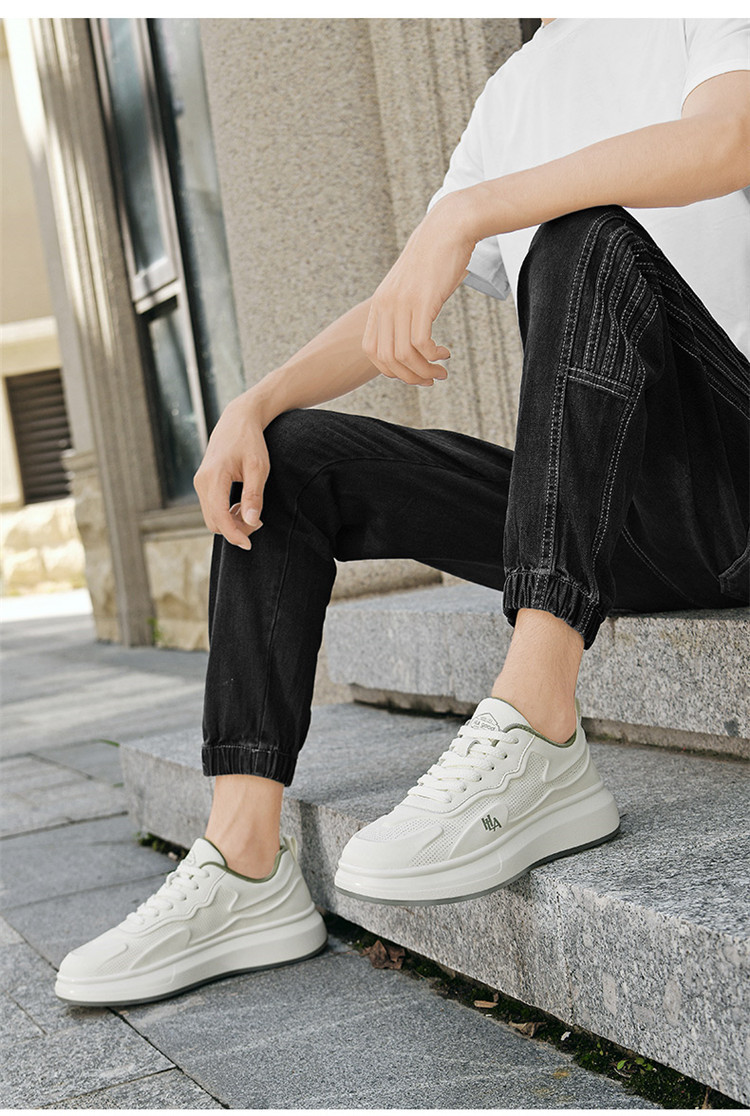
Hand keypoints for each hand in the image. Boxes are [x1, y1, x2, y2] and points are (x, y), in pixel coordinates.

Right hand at [193, 394, 269, 548]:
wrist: (238, 419)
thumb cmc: (251, 441)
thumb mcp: (258, 468)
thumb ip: (254, 495)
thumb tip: (251, 522)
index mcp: (214, 477)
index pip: (219, 517)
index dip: (234, 535)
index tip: (249, 544)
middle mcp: (201, 482)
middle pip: (213, 521)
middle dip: (235, 529)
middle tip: (258, 520)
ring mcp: (199, 482)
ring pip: (211, 517)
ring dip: (231, 522)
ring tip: (251, 510)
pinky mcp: (202, 483)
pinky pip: (211, 507)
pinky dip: (226, 513)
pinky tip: (241, 505)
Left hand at [362, 193, 474, 385]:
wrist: (448, 228)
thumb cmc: (435, 258)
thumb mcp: (411, 286)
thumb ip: (406, 308)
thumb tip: (412, 334)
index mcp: (380, 304)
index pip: (372, 351)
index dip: (390, 370)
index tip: (411, 372)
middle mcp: (386, 305)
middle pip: (386, 358)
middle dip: (409, 377)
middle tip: (430, 380)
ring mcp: (402, 303)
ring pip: (404, 355)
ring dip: (423, 371)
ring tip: (441, 373)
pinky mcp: (422, 301)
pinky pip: (420, 343)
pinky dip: (432, 356)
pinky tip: (444, 354)